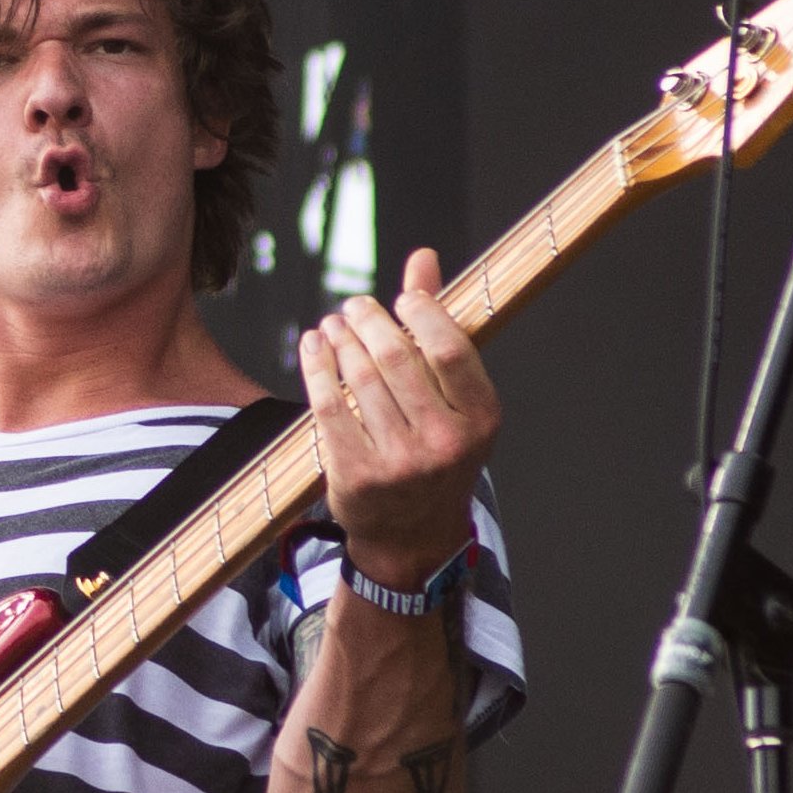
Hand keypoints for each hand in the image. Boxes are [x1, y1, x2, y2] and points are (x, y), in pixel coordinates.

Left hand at [293, 244, 500, 589]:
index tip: (399, 299)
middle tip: (353, 306)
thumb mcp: (453, 398)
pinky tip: (313, 347)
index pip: (450, 349)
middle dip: (368, 322)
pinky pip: (329, 407)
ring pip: (359, 379)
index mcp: (480, 418)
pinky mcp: (357, 476)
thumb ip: (436, 326)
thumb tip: (422, 257)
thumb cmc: (435, 450)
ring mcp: (401, 463)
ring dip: (339, 341)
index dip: (421, 313)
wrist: (413, 535)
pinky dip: (316, 369)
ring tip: (331, 324)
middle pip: (397, 358)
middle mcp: (445, 442)